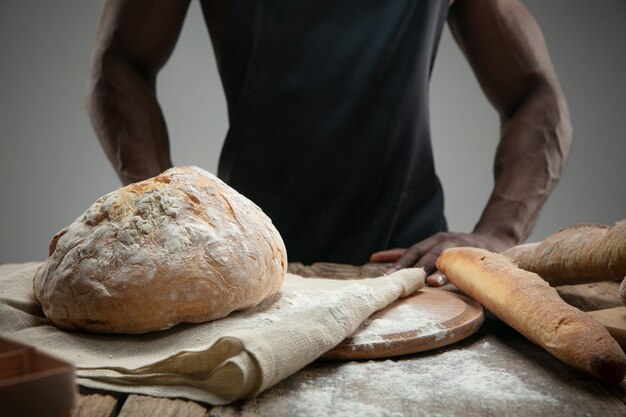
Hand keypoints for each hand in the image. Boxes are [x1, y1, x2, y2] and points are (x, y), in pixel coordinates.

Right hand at [370, 232, 513, 286]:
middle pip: (423, 254)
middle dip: (410, 268)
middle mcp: (443, 241)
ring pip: (412, 252)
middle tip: (398, 281)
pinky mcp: (426, 245)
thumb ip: (478, 275)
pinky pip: (406, 250)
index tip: (431, 283)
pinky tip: (375, 258)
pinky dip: (391, 255)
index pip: (445, 259)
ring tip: (386, 277)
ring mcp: (432, 241)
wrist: (491, 238)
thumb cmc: (489, 257)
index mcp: (458, 245)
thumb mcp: (488, 266)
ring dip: (398, 264)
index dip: (438, 271)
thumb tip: (480, 289)